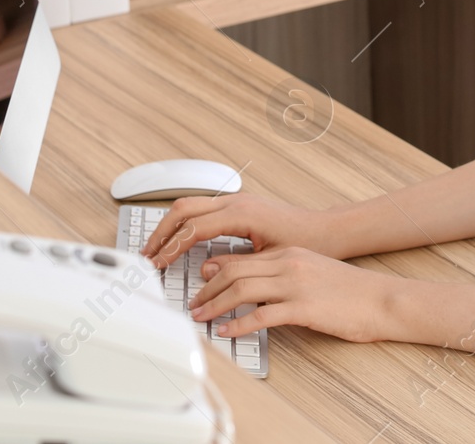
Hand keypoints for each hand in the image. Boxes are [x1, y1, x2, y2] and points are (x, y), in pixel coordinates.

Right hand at [140, 193, 341, 266]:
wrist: (328, 230)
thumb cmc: (308, 243)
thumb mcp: (270, 260)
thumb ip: (236, 265)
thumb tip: (206, 273)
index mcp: (242, 213)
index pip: (194, 228)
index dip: (171, 247)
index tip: (156, 264)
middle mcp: (237, 201)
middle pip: (184, 209)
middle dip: (161, 232)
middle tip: (146, 256)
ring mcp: (237, 201)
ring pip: (190, 205)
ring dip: (169, 226)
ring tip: (155, 249)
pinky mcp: (238, 206)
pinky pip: (202, 209)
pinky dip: (184, 223)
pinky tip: (178, 242)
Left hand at [188, 246, 395, 343]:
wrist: (381, 299)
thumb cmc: (350, 290)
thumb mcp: (312, 272)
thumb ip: (283, 273)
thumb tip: (253, 284)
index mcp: (290, 253)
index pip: (241, 257)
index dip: (215, 271)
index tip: (200, 284)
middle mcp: (290, 263)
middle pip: (235, 271)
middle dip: (207, 289)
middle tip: (194, 305)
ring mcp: (296, 285)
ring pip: (242, 289)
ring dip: (215, 305)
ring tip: (202, 318)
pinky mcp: (304, 307)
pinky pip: (262, 315)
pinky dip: (239, 324)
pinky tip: (227, 332)